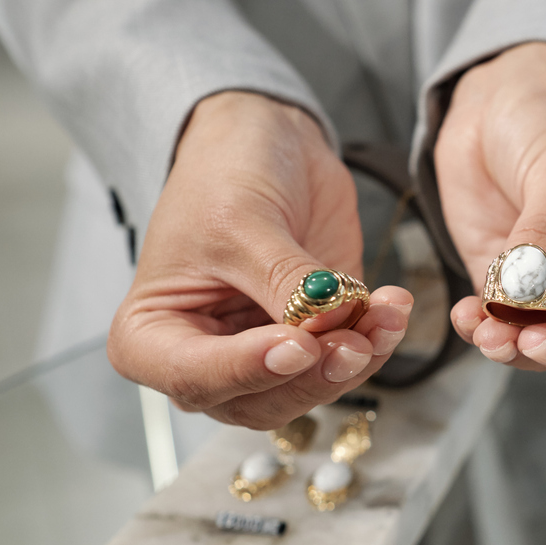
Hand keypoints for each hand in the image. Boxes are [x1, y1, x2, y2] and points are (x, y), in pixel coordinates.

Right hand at [108, 91, 412, 428]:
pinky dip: (377, 340)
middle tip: (355, 341)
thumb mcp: (241, 221)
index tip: (297, 346)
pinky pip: (349, 360)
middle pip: (261, 400)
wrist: (270, 144)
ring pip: (313, 388)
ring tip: (386, 314)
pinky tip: (393, 308)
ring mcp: (264, 356)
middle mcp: (207, 359)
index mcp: (153, 337)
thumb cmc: (224, 175)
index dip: (249, 370)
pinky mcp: (316, 341)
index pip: (195, 378)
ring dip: (358, 358)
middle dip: (315, 374)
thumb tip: (325, 327)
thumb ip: (282, 283)